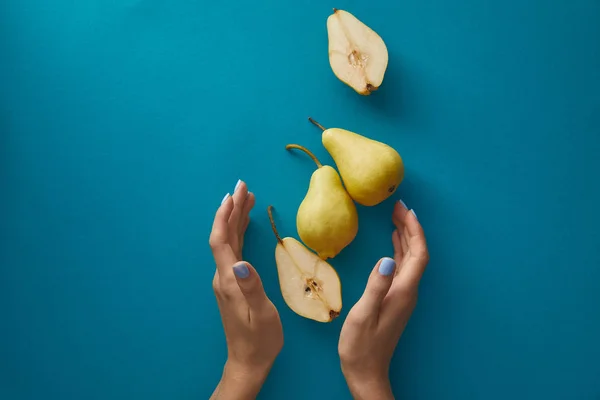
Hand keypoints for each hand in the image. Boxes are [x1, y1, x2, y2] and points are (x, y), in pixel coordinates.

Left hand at [209, 181, 283, 399]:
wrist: (248, 361)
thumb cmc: (260, 340)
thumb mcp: (263, 314)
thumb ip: (252, 287)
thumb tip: (242, 261)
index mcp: (230, 279)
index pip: (221, 240)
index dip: (225, 216)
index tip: (233, 195)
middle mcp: (225, 275)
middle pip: (224, 235)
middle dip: (232, 209)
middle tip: (243, 185)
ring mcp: (227, 279)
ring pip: (229, 241)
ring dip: (237, 218)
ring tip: (248, 198)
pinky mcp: (233, 283)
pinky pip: (234, 250)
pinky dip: (240, 233)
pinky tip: (246, 225)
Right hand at [339, 200, 428, 399]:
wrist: (366, 372)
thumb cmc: (361, 346)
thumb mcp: (363, 314)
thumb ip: (376, 286)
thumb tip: (387, 258)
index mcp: (403, 292)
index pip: (418, 254)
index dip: (415, 230)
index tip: (405, 210)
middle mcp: (407, 291)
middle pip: (417, 254)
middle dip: (411, 228)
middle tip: (398, 206)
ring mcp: (402, 296)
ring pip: (410, 260)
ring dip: (406, 238)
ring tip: (395, 218)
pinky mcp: (395, 299)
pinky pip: (402, 268)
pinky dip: (399, 251)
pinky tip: (391, 244)